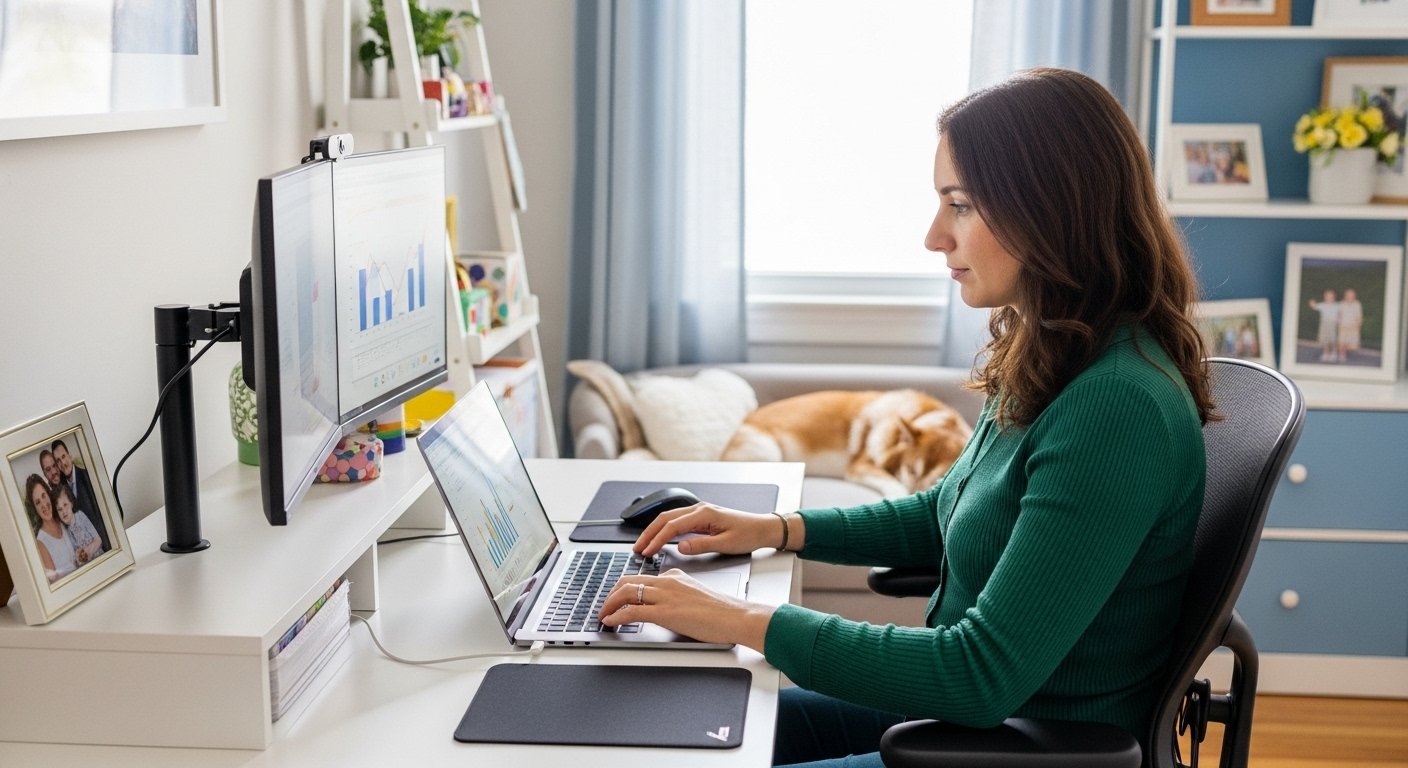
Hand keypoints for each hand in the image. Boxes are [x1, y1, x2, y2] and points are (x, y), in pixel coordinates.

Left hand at [599, 569, 773, 649]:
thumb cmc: (723, 611)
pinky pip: (633, 611)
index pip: (643, 578)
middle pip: (629, 580)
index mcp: (676, 576)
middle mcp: (668, 581)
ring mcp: (666, 596)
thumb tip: (666, 609)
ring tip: (604, 615)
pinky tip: (611, 622)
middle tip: (605, 605)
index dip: (625, 588)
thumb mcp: (696, 596)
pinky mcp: (665, 612)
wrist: (736, 616)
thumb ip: (679, 597)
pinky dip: (617, 616)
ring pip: (627, 592)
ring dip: (610, 604)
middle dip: (612, 593)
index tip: (618, 597)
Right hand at [631, 503, 787, 556]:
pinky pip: (677, 521)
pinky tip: (660, 539)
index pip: (673, 526)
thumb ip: (701, 545)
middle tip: (637, 548)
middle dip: (649, 533)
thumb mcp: (726, 544)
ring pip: (669, 518)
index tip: (647, 551)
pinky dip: (665, 529)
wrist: (763, 528)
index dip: (657, 539)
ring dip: (655, 530)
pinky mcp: (701, 517)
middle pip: (665, 518)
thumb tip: (680, 547)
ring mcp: (700, 512)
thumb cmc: (749, 535)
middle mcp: (700, 509)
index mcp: (704, 514)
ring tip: (644, 545)